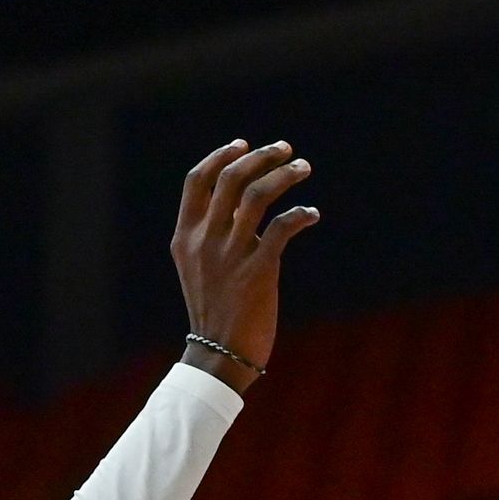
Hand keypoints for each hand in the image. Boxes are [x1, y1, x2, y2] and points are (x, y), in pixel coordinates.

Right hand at [169, 139, 317, 370]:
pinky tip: (312, 213)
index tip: (243, 145)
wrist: (219, 354)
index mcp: (185, 236)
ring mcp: (231, 253)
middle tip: (285, 149)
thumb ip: (214, 236)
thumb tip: (247, 209)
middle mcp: (205, 239)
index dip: (220, 157)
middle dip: (260, 156)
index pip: (197, 181)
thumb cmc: (216, 312)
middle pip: (230, 178)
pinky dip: (300, 214)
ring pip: (257, 194)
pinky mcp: (259, 270)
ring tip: (303, 168)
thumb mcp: (200, 268)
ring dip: (284, 175)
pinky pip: (283, 228)